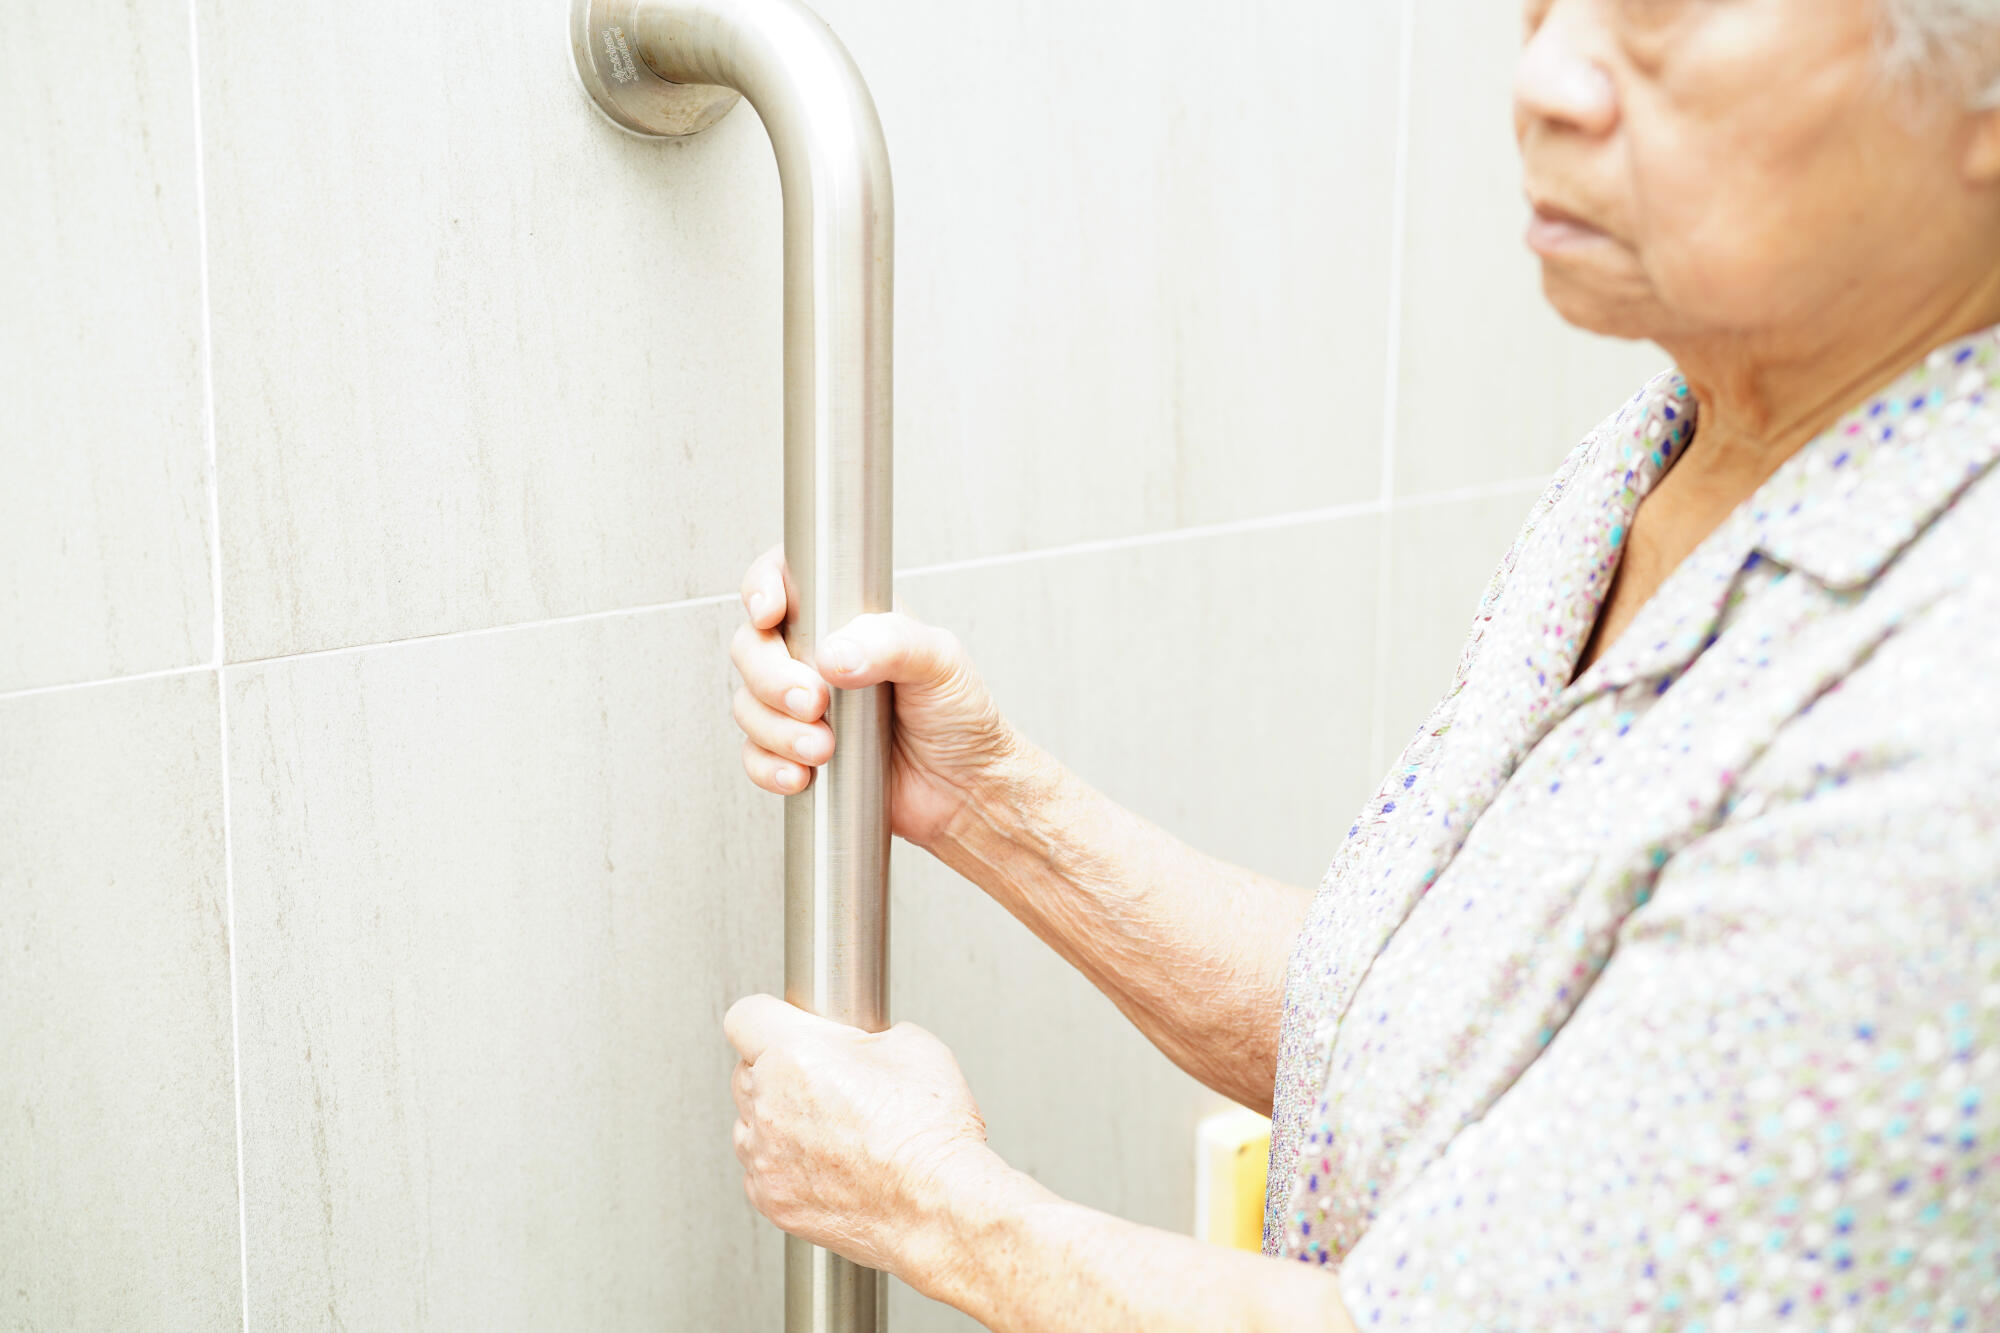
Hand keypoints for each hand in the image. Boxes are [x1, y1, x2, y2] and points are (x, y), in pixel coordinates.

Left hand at [725, 995, 991, 1277]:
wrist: (938, 1205)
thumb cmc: (928, 1132)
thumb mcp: (911, 1045)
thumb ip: (865, 1033)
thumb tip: (858, 1040)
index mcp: (796, 1055)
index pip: (744, 1016)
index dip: (771, 1017)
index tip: (785, 1024)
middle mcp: (770, 1104)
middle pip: (746, 1069)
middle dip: (778, 1067)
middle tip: (824, 1077)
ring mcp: (765, 1156)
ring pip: (749, 1120)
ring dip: (777, 1116)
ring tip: (828, 1124)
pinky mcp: (771, 1198)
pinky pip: (760, 1167)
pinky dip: (783, 1162)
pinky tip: (826, 1160)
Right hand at [729, 545, 1017, 847]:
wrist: (967, 790)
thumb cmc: (961, 717)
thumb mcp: (941, 663)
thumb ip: (892, 644)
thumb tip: (834, 654)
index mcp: (848, 619)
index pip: (785, 582)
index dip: (762, 589)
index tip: (769, 613)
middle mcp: (817, 658)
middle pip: (752, 647)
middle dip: (771, 676)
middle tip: (813, 701)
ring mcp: (803, 707)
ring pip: (748, 704)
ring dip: (775, 729)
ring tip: (823, 748)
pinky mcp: (798, 754)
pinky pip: (756, 756)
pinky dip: (769, 766)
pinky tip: (802, 775)